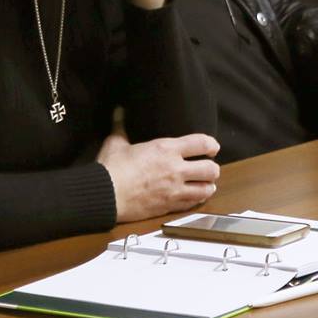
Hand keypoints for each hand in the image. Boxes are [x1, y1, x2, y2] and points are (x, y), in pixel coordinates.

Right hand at [96, 130, 219, 221]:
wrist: (105, 196)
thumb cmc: (111, 168)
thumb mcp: (116, 143)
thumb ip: (121, 126)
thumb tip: (118, 110)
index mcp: (166, 149)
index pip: (202, 143)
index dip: (212, 145)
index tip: (213, 147)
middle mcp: (176, 169)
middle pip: (210, 169)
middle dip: (213, 168)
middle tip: (209, 168)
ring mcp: (174, 190)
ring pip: (206, 189)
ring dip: (208, 186)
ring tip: (206, 184)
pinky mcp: (168, 207)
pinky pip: (191, 204)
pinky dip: (196, 201)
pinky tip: (194, 198)